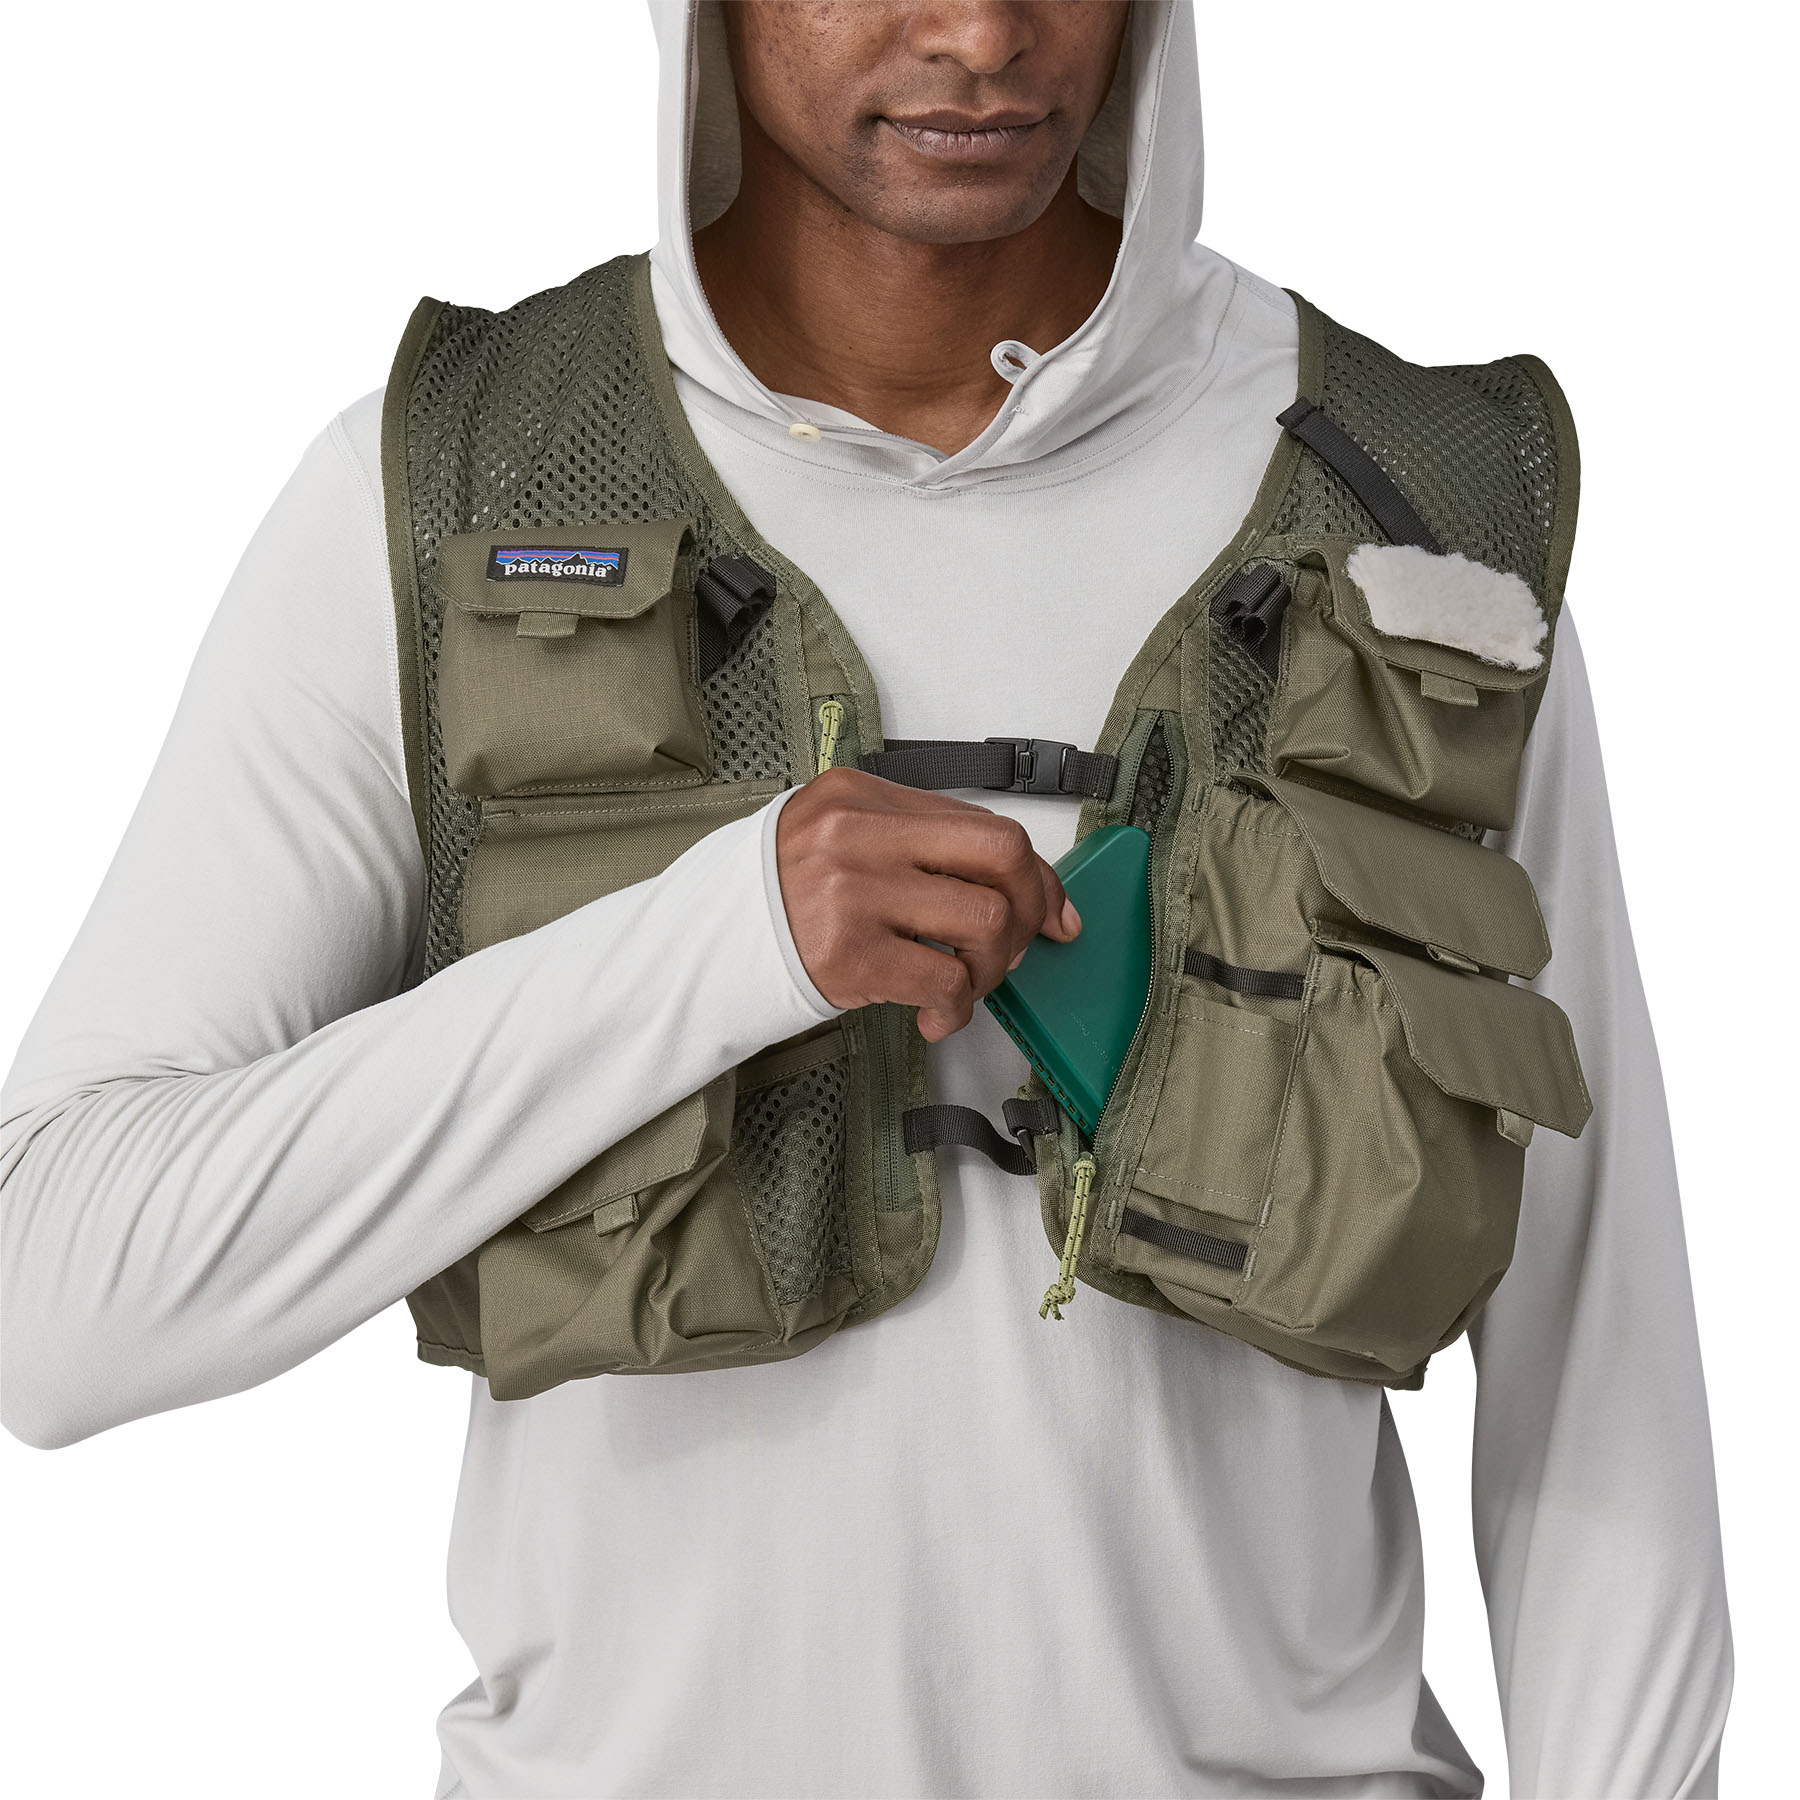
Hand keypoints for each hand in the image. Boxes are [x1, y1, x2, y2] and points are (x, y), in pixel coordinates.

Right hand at [776, 768, 1080, 1040]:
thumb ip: (920, 849)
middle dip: (1032, 909)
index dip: (1036, 875)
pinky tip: (935, 1015)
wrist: (702, 947)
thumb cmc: (780, 898)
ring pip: (985, 923)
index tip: (1052, 911)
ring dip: (991, 968)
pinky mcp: (848, 955)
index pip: (984, 825)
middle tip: (1018, 947)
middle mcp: (859, 833)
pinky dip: (956, 1009)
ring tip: (963, 985)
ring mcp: (853, 892)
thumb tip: (1026, 890)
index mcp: (861, 795)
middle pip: (1002, 857)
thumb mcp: (841, 840)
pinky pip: (946, 982)